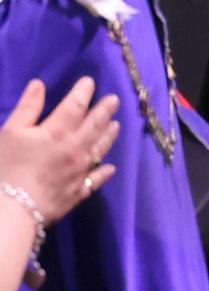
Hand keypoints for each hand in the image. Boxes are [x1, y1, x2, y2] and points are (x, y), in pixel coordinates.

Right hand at [0, 78, 118, 221]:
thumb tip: (39, 84)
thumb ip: (27, 108)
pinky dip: (104, 173)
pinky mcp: (77, 192)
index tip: (90, 82)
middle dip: (105, 111)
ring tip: (116, 125)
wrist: (12, 208)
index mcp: (57, 132)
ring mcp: (79, 171)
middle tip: (115, 100)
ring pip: (99, 150)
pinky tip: (110, 168)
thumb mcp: (10, 132)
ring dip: (108, 136)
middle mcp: (75, 149)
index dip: (83, 92)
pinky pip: (95, 180)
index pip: (75, 107)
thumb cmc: (6, 167)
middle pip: (94, 126)